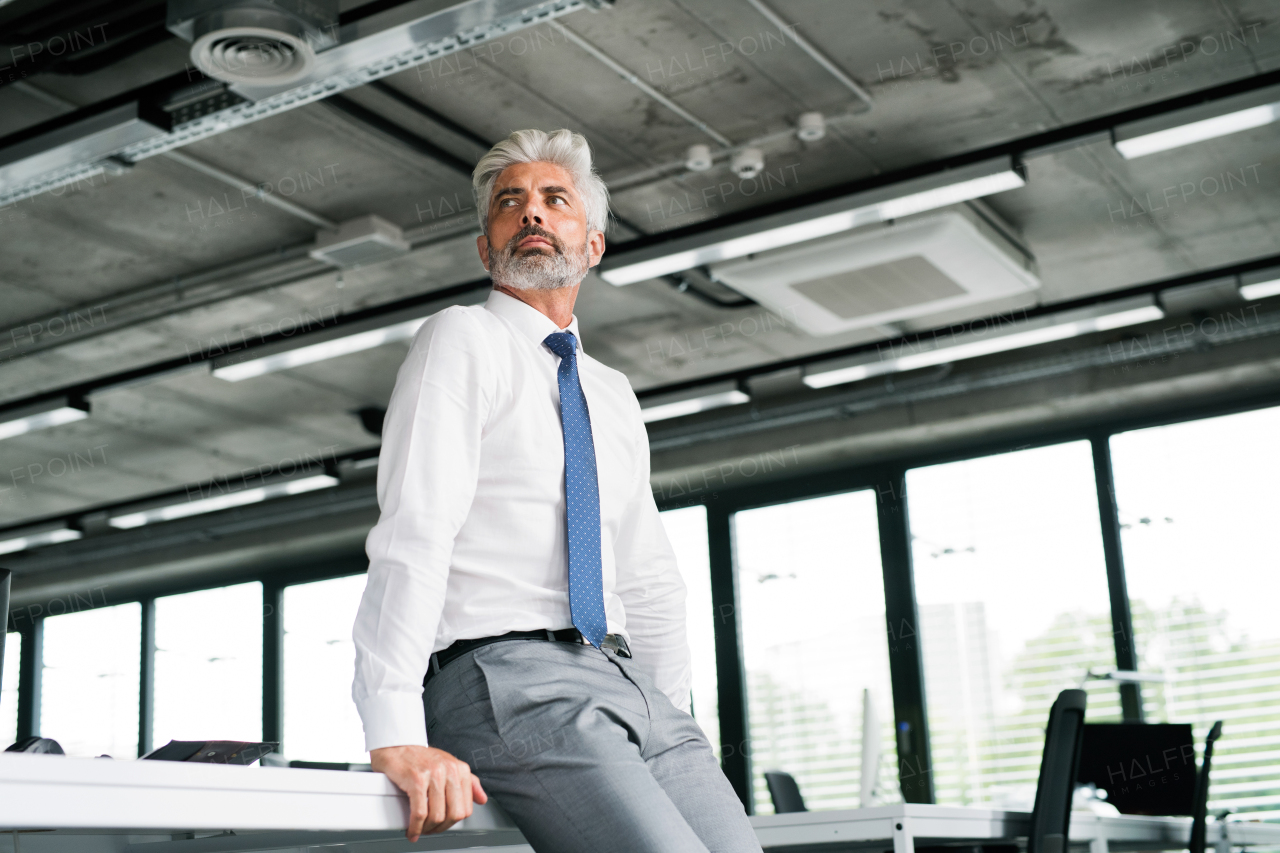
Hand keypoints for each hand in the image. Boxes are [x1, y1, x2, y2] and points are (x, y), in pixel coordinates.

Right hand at [370, 744, 488, 839]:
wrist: (397, 747)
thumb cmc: (421, 758)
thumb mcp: (449, 766)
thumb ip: (469, 783)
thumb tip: (482, 799)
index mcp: (460, 769)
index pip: (466, 808)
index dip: (453, 822)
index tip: (443, 825)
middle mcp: (450, 770)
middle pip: (454, 814)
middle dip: (441, 828)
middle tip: (431, 829)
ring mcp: (434, 774)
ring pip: (437, 816)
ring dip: (427, 829)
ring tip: (420, 829)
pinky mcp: (417, 780)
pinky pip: (420, 813)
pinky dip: (415, 827)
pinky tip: (412, 830)